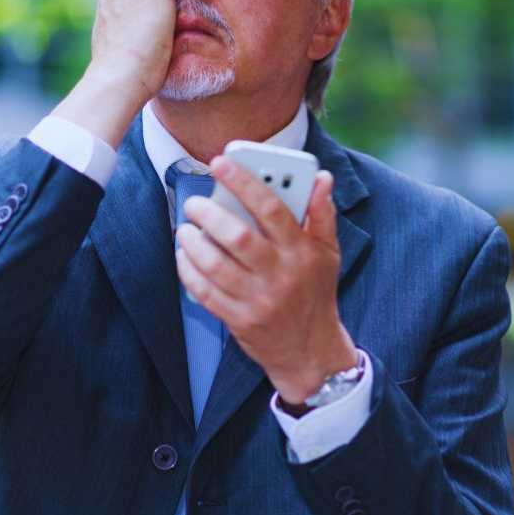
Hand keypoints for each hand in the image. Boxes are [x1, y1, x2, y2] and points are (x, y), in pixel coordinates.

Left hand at [174, 157, 358, 403]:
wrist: (310, 351)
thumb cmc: (315, 293)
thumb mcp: (329, 253)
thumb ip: (322, 214)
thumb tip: (322, 179)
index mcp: (302, 252)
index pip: (272, 209)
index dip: (245, 182)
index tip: (221, 163)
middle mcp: (281, 275)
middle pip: (238, 237)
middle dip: (209, 213)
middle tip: (195, 203)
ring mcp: (258, 300)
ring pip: (215, 264)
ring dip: (192, 242)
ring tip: (186, 228)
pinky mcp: (239, 320)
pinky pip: (204, 292)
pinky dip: (188, 271)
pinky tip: (184, 256)